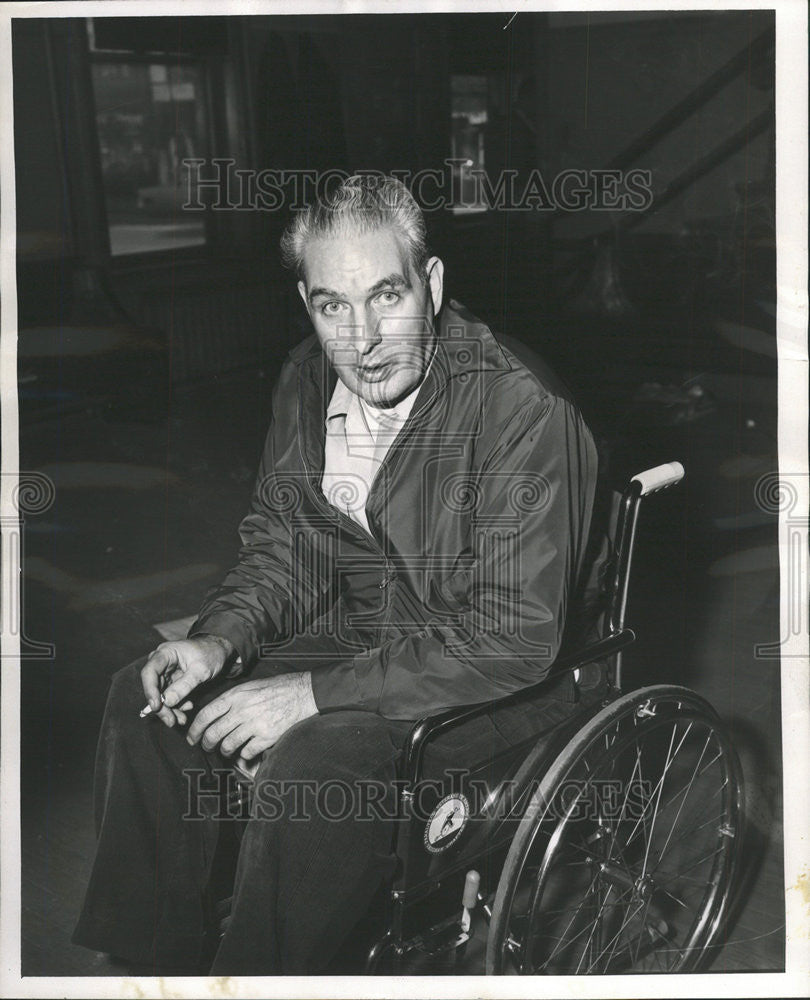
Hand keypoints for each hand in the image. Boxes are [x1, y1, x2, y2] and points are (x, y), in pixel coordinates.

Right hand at [141, 635, 233, 727]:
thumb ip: (185, 685)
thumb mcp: (201, 670)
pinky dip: (176, 705)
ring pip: (161, 695)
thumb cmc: (211, 654)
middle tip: (171, 720)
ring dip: (170, 709)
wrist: (219, 651)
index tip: (156, 706)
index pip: (149, 672)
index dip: (150, 690)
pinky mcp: (172, 682)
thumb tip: (167, 701)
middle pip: (154, 687)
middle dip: (162, 706)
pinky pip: (170, 696)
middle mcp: (161, 663)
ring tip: (181, 720)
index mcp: (165, 653)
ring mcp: (166, 673)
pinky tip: (186, 709)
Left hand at [186, 672, 317, 759]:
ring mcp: (254, 724)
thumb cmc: (277, 688)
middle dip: (206, 745)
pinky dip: (244, 755)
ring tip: (228, 750)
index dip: (194, 730)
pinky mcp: (266, 736)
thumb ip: (232, 700)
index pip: (206, 715)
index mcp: (235, 696)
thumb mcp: (250, 687)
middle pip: (213, 734)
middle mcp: (241, 710)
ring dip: (225, 751)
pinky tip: (247, 751)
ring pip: (227, 746)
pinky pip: (246, 752)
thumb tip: (215, 715)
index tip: (192, 738)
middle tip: (207, 748)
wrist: (302, 693)